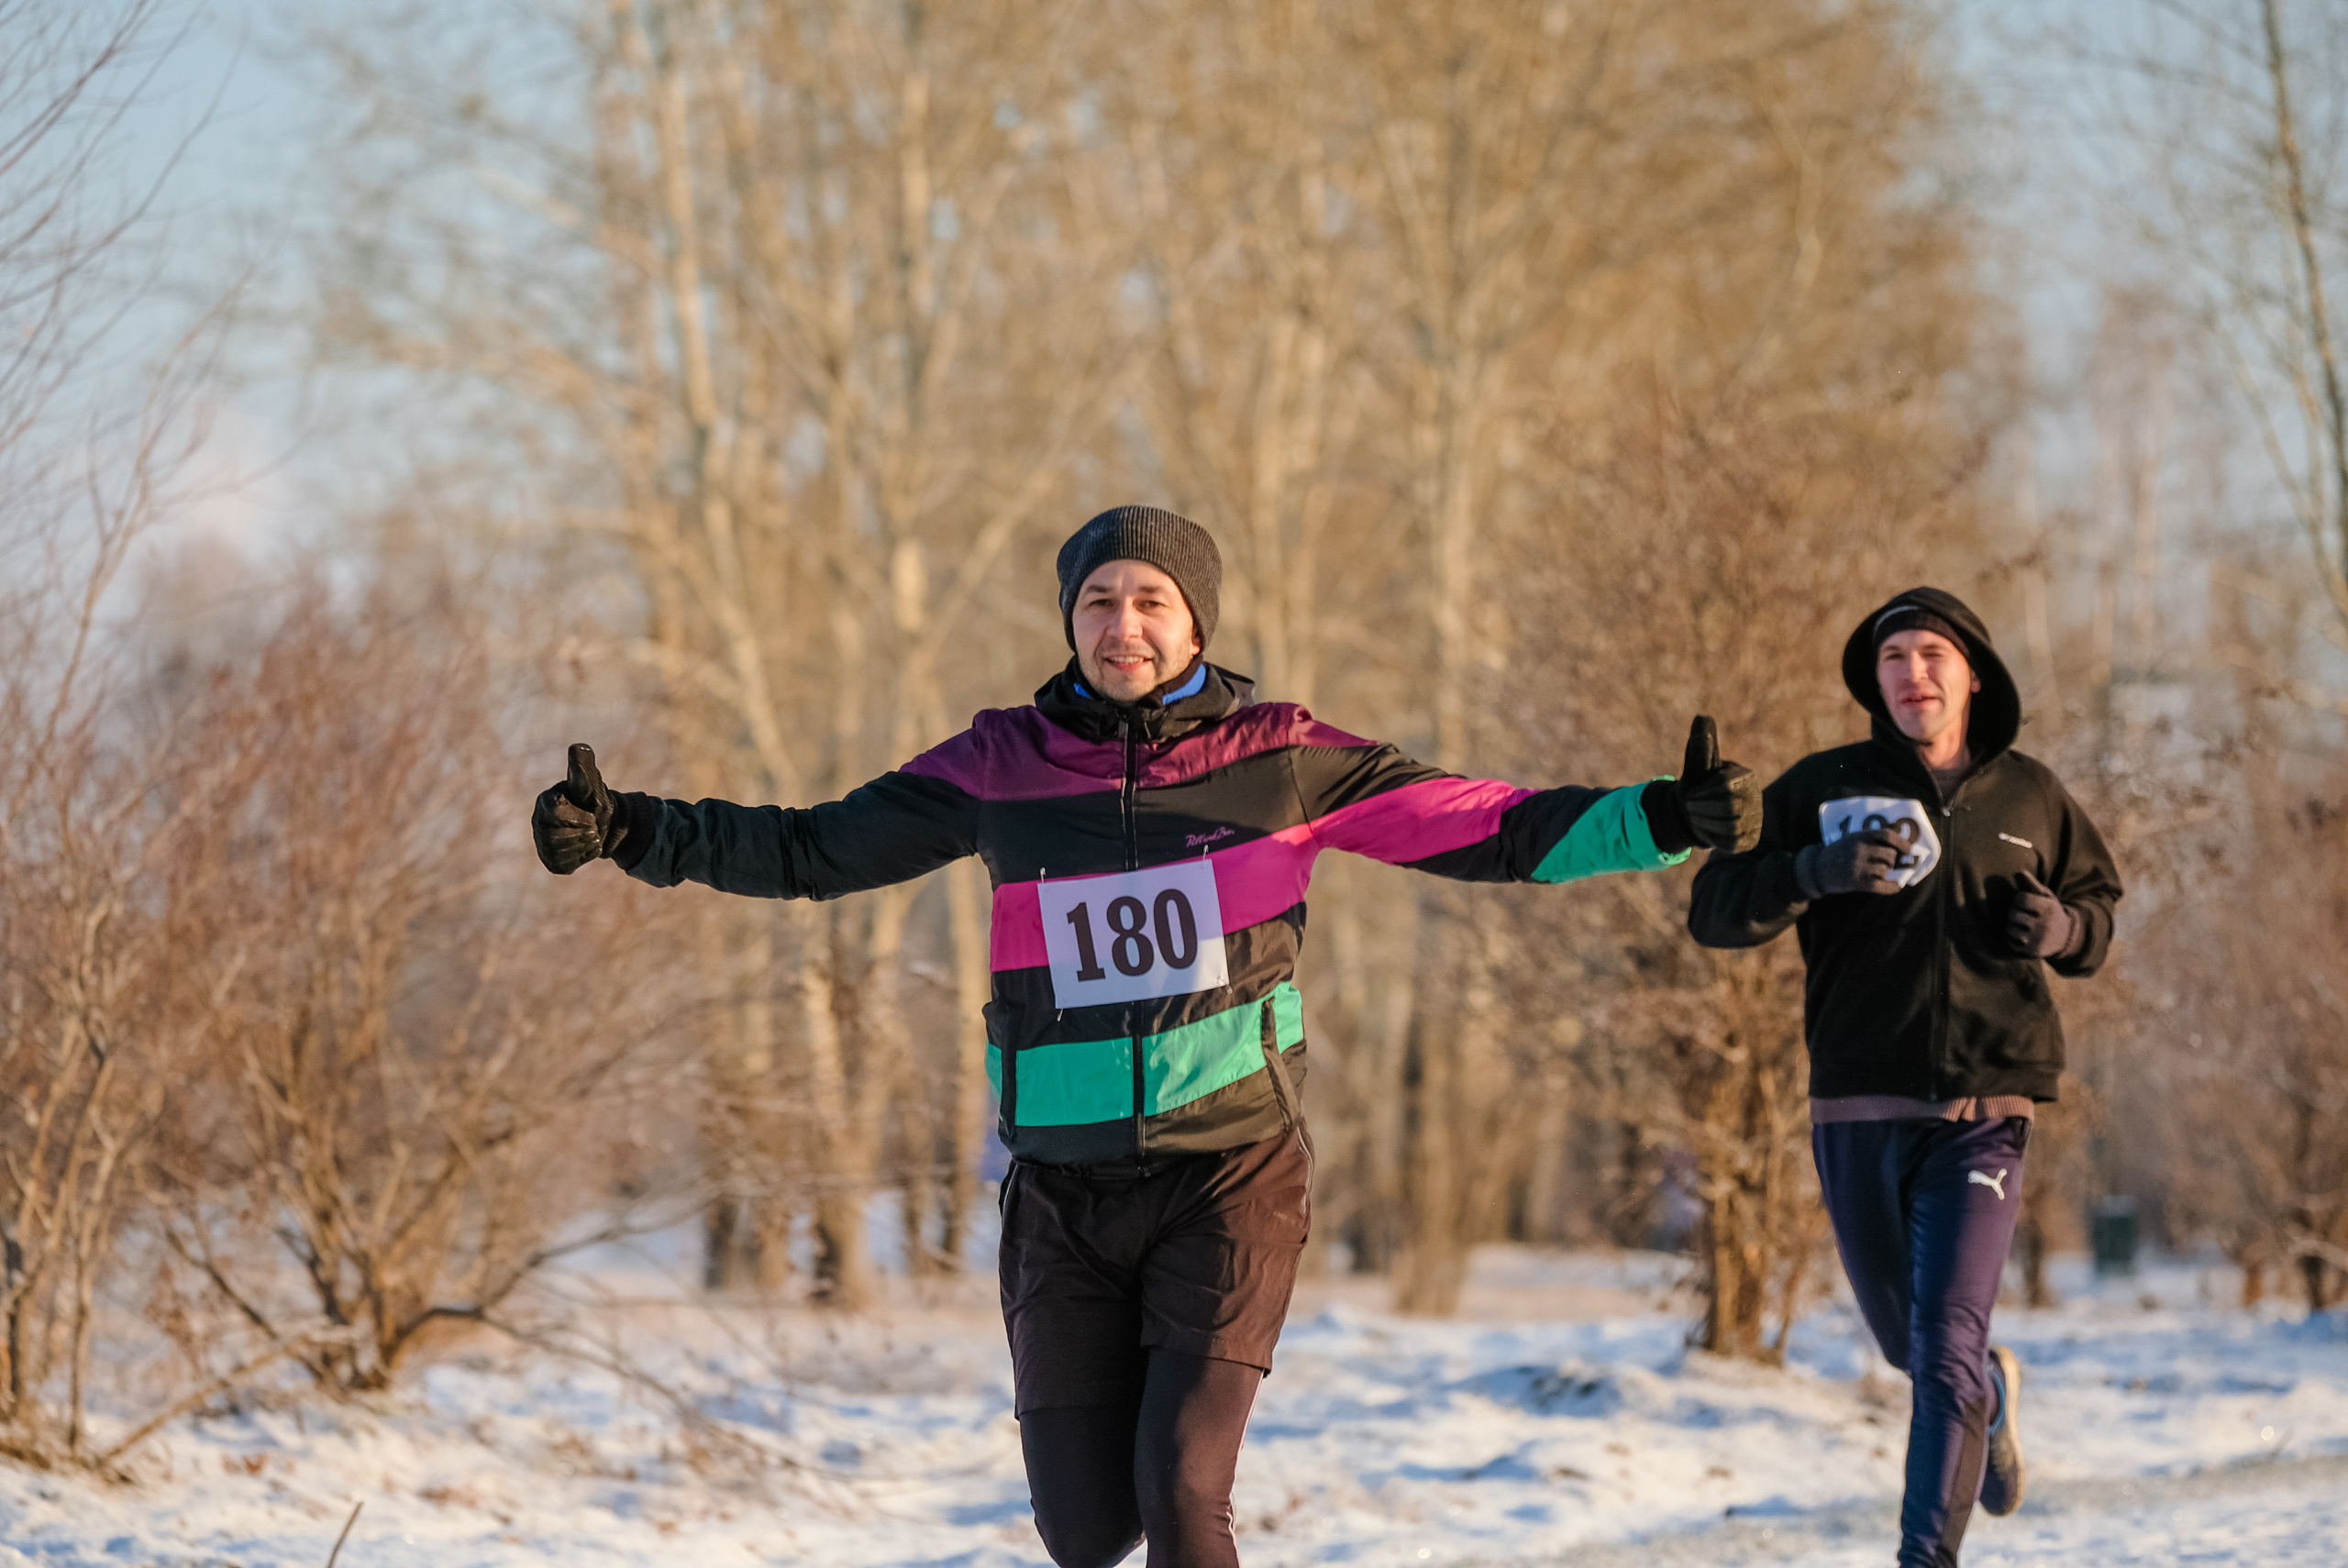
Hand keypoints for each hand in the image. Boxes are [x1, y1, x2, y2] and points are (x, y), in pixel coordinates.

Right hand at [532, 743, 618, 874]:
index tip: (592, 816)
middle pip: (557, 837)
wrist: (605, 824)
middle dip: (583, 833)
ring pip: (560, 852)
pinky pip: (563, 866)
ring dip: (584, 845)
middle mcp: (538, 821)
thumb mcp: (591, 783)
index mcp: (545, 801)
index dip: (578, 817)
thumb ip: (583, 767)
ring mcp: (541, 842)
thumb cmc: (594, 800)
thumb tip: (578, 748)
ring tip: (591, 836)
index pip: (557, 812)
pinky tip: (585, 848)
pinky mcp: (550, 861)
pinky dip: (582, 858)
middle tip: (594, 827)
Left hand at [1667, 715, 1761, 852]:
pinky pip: (1731, 843)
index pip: (1725, 785)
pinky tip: (1708, 830)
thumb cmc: (1696, 787)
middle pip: (1730, 807)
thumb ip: (1700, 747)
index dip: (1703, 792)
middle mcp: (1756, 796)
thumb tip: (1702, 717)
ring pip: (1731, 826)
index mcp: (1744, 776)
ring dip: (1705, 823)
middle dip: (1702, 809)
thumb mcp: (1695, 768)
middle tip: (1691, 808)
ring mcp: (1755, 819)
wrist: (1694, 815)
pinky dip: (1713, 838)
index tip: (1691, 794)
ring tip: (1697, 818)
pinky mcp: (1750, 840)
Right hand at [1795, 830, 1905, 896]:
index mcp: (1860, 836)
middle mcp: (1859, 850)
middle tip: (1889, 864)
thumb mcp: (1853, 838)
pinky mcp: (1856, 882)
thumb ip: (1873, 837)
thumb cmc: (1839, 852)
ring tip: (1880, 873)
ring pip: (1884, 870)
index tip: (1908, 850)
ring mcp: (1857, 866)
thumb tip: (1900, 833)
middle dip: (1892, 861)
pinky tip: (1895, 886)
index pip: (1887, 835)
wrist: (1816, 869)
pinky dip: (1891, 887)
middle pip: (1889, 855)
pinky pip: (1880, 886)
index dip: (1902, 842)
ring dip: (1885, 873)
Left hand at [2008, 871, 2076, 957]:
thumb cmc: (2051, 913)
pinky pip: (2011, 942)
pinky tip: (2021, 935)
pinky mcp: (2032, 951)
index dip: (2018, 899)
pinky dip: (2012, 938)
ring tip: (2019, 923)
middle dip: (2013, 912)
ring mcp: (2038, 940)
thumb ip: (2033, 885)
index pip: (2021, 899)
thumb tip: (2019, 872)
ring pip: (2010, 929)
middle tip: (2019, 912)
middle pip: (2013, 914)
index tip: (2023, 901)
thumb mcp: (2047, 898)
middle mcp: (2044, 925)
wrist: (2066, 937)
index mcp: (2048, 908)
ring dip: (2011, 925)